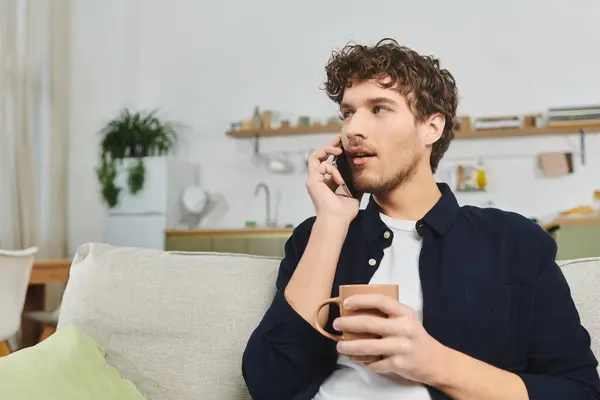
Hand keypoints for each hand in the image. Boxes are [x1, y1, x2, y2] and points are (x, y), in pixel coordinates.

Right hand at [306, 136, 359, 223]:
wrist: (337, 220)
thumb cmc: (344, 212)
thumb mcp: (354, 193)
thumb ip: (356, 182)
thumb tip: (365, 174)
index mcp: (327, 183)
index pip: (327, 162)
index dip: (334, 152)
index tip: (344, 146)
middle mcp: (318, 180)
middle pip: (318, 155)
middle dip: (329, 145)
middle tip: (339, 140)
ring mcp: (314, 180)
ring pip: (314, 157)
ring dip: (327, 151)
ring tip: (339, 152)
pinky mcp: (312, 181)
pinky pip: (323, 167)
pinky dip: (334, 171)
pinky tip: (340, 181)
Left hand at [333, 294, 447, 385]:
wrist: (435, 361)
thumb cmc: (414, 336)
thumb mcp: (405, 319)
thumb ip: (386, 314)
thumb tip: (354, 311)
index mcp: (404, 313)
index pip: (380, 301)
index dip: (361, 300)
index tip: (345, 303)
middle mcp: (404, 328)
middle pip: (370, 323)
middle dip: (348, 323)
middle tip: (336, 324)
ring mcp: (402, 347)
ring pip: (368, 346)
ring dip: (350, 346)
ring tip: (340, 346)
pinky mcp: (400, 364)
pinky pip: (375, 363)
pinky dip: (365, 362)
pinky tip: (359, 360)